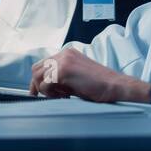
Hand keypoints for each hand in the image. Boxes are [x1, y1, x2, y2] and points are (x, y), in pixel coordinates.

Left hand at [28, 48, 150, 102]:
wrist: (114, 86)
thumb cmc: (99, 86)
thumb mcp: (76, 77)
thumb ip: (61, 76)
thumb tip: (45, 86)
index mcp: (67, 54)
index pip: (43, 64)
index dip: (39, 80)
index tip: (39, 92)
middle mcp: (63, 54)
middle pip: (36, 68)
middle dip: (38, 85)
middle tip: (49, 96)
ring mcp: (63, 61)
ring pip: (38, 76)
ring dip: (45, 90)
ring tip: (61, 95)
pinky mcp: (63, 71)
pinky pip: (44, 85)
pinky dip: (51, 94)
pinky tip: (66, 95)